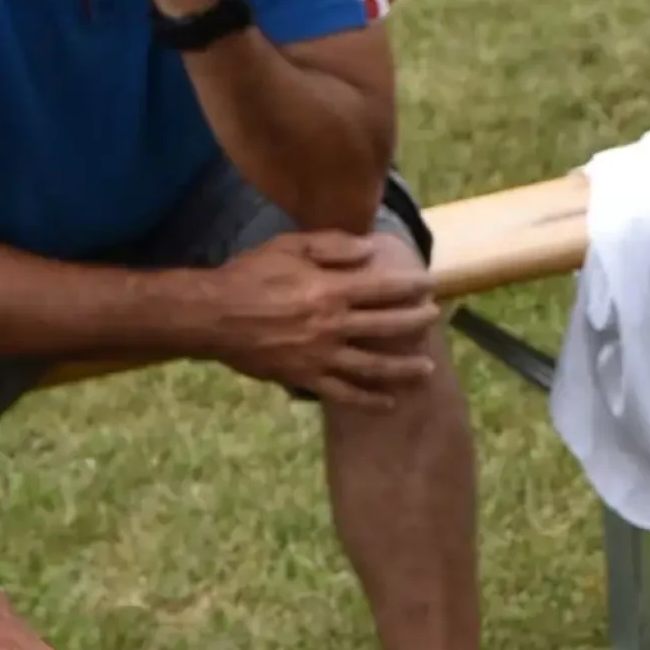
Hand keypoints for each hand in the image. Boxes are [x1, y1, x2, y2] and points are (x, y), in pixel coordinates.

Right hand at [190, 226, 437, 405]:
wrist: (214, 315)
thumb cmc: (249, 275)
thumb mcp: (289, 246)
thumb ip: (332, 247)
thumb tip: (370, 250)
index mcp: (329, 290)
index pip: (383, 288)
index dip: (411, 287)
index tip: (431, 286)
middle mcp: (331, 325)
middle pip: (387, 326)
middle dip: (416, 323)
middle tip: (436, 319)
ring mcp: (320, 356)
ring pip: (374, 366)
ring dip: (404, 369)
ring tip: (427, 370)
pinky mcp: (305, 378)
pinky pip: (344, 394)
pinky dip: (369, 400)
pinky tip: (389, 402)